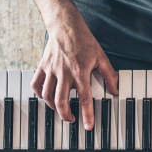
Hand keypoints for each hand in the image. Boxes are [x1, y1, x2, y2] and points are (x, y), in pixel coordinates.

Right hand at [31, 9, 117, 128]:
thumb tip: (115, 90)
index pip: (84, 98)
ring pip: (47, 95)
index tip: (88, 126)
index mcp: (80, 72)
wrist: (65, 25)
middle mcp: (64, 73)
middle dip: (66, 115)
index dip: (87, 114)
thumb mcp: (101, 57)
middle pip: (61, 101)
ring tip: (60, 110)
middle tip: (71, 119)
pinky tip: (46, 97)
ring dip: (53, 107)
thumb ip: (109, 75)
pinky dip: (39, 94)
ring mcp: (51, 70)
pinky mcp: (42, 66)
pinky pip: (36, 84)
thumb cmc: (83, 40)